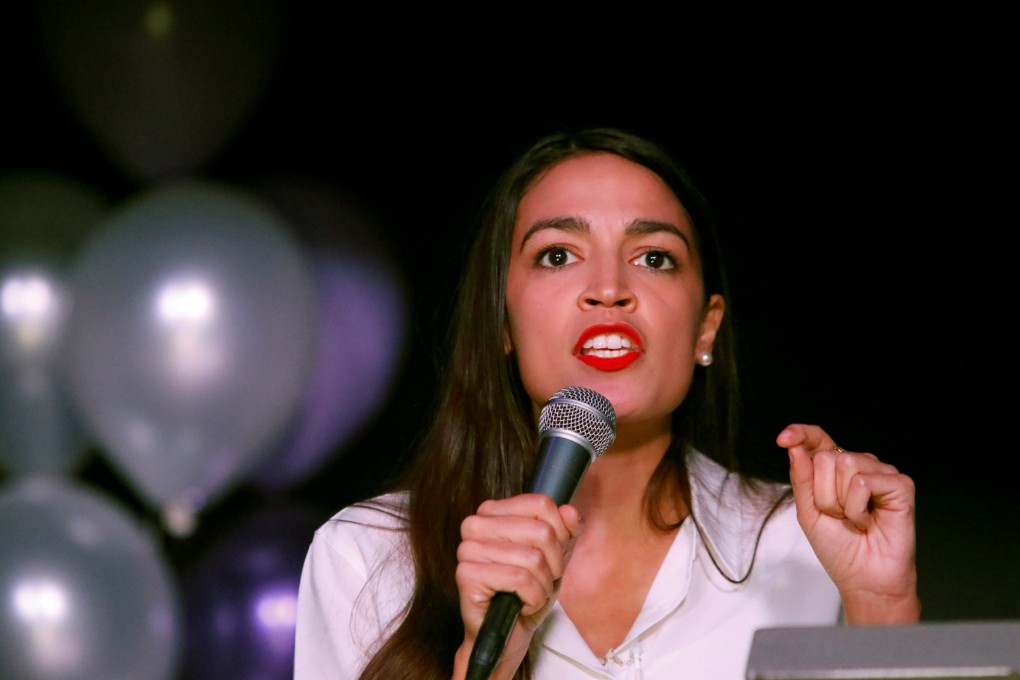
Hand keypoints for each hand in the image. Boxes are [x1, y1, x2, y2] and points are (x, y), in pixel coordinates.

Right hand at [452, 493, 581, 678]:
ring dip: (543, 585)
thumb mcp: (554, 557)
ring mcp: (468, 548)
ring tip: (531, 594)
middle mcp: (475, 524)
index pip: (540, 504)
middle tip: (541, 581)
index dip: (559, 533)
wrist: (507, 636)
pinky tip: (521, 604)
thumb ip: (565, 531)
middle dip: (553, 564)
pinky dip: (532, 598)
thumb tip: (570, 511)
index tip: (552, 556)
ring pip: (533, 558)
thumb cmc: (527, 593)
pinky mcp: (467, 574)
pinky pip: (520, 579)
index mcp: (493, 512)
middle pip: (542, 531)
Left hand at [777, 424, 919, 623]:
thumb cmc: (840, 549)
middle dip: (823, 493)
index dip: (802, 433)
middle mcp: (859, 466)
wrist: (864, 579)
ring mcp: (881, 473)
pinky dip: (858, 507)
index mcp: (835, 471)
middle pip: (825, 456)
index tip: (784, 438)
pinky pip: (863, 481)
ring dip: (840, 501)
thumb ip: (801, 479)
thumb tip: (794, 447)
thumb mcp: (808, 513)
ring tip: (855, 519)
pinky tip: (869, 521)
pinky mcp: (900, 484)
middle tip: (839, 516)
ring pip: (845, 463)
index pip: (818, 439)